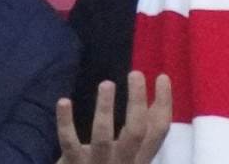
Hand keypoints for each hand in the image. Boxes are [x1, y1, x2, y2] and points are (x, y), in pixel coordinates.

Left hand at [57, 72, 171, 163]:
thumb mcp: (128, 156)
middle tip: (135, 73)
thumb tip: (153, 101)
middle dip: (137, 102)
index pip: (158, 131)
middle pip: (136, 132)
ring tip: (107, 84)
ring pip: (103, 138)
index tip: (162, 77)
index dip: (164, 104)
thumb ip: (140, 134)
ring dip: (105, 109)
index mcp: (139, 160)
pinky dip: (65, 122)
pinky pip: (69, 144)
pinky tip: (64, 101)